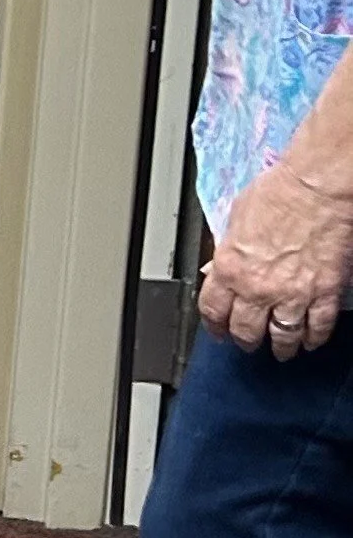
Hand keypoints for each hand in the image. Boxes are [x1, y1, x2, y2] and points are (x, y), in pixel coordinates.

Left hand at [201, 157, 352, 356]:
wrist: (317, 187)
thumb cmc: (279, 192)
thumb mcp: (235, 218)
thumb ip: (227, 249)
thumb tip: (221, 266)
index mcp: (231, 268)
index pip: (213, 311)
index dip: (214, 325)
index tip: (218, 330)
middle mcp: (258, 288)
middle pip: (246, 331)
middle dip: (246, 340)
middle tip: (248, 342)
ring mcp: (293, 295)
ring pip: (283, 337)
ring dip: (281, 347)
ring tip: (282, 350)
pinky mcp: (324, 294)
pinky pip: (318, 327)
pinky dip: (313, 338)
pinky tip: (310, 340)